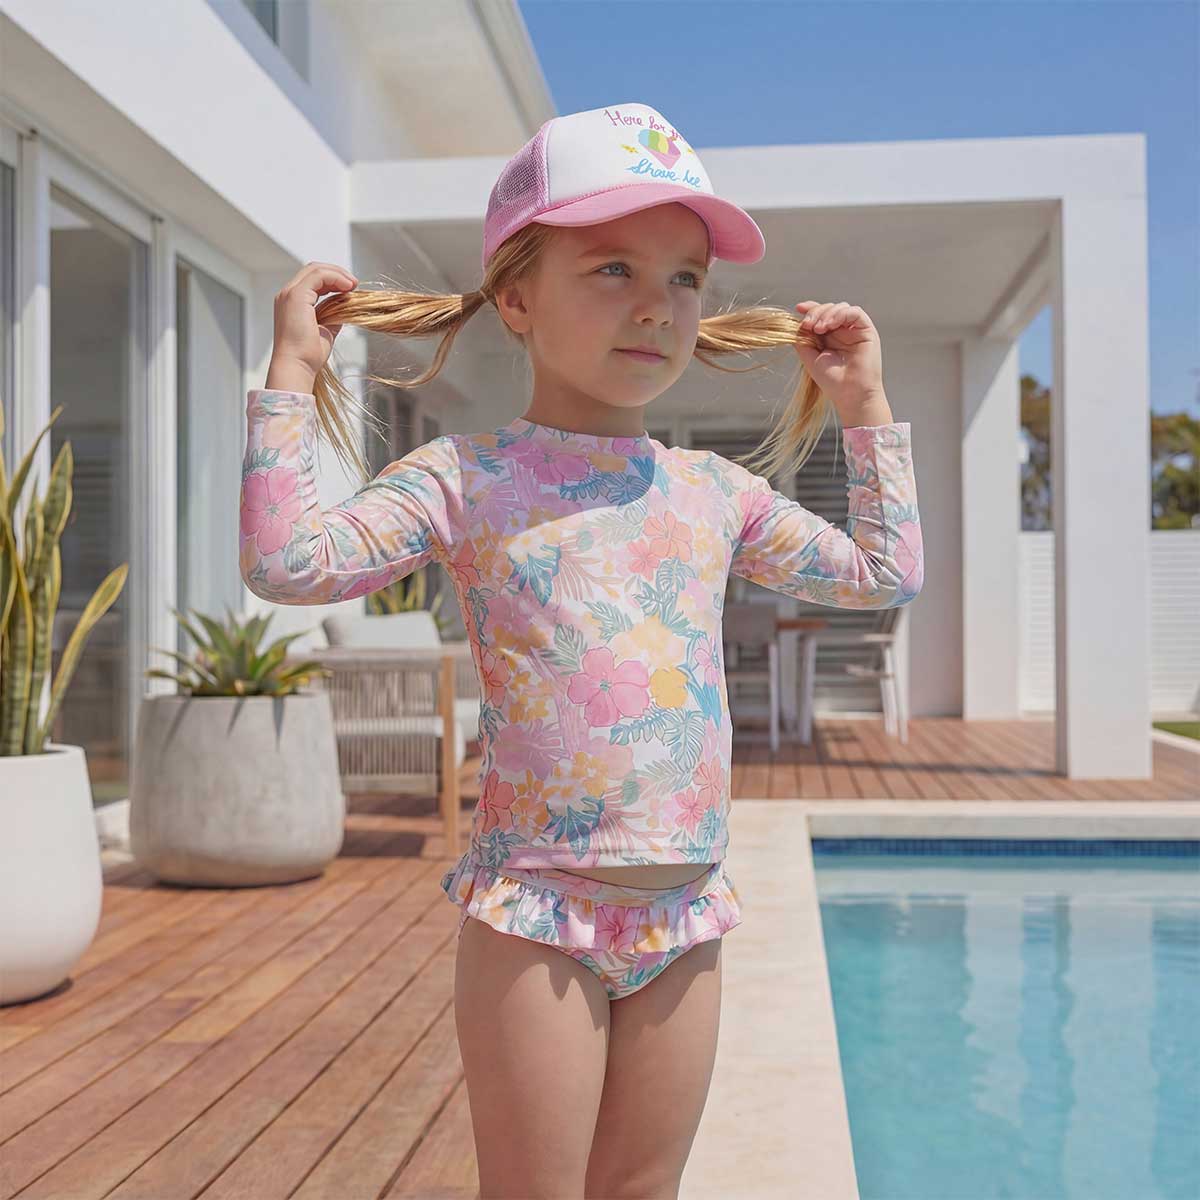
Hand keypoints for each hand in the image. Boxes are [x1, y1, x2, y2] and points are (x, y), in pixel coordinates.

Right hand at [266, 261, 358, 389]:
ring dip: (338, 274)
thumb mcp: (326, 331)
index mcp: (292, 303)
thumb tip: (345, 309)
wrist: (297, 366)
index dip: (332, 280)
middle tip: (354, 283)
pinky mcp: (296, 296)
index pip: (312, 280)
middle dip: (336, 273)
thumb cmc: (308, 356)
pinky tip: (348, 287)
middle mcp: (287, 295)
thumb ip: (333, 317)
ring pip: (315, 269)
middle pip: (313, 270)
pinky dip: (335, 277)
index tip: (350, 289)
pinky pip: (318, 276)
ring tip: (354, 284)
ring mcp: (289, 294)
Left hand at [793, 300, 885, 415]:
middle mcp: (843, 331)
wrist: (850, 395)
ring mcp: (855, 330)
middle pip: (829, 308)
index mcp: (830, 337)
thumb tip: (796, 324)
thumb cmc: (832, 380)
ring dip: (826, 313)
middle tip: (808, 325)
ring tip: (818, 329)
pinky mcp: (867, 330)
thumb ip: (802, 340)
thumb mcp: (810, 357)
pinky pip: (855, 312)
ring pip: (841, 307)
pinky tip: (829, 325)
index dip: (811, 309)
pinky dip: (840, 314)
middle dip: (816, 312)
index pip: (821, 315)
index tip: (799, 308)